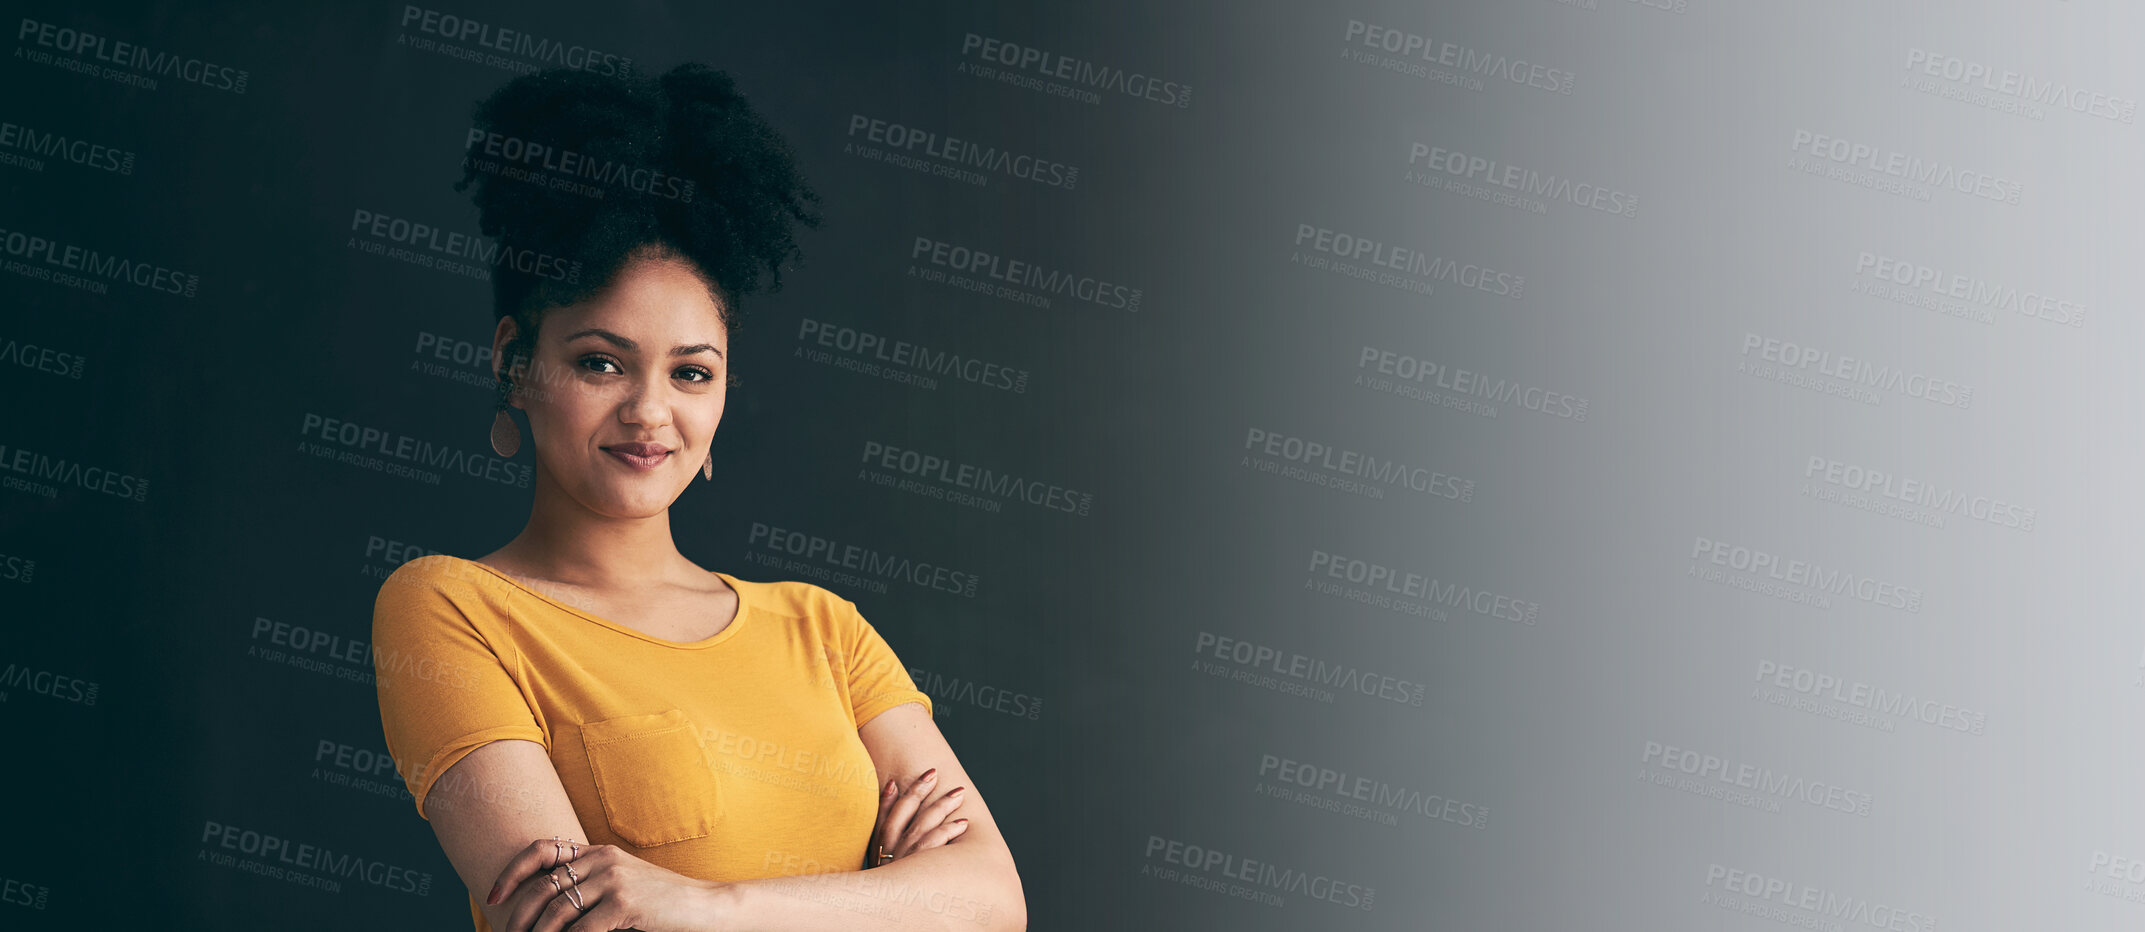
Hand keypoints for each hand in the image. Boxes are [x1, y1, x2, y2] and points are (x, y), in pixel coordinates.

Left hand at [487, 836, 724, 931]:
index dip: (511, 872)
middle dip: (517, 917)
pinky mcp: (625, 903)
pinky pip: (582, 930)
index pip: (540, 849)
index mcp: (598, 851)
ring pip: (557, 912)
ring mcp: (614, 880)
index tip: (493, 896)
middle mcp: (603, 860)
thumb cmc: (661, 903)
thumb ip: (589, 885)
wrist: (704, 907)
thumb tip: (545, 909)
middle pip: (542, 887)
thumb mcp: (621, 884)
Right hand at [864, 766, 969, 868]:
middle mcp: (888, 852)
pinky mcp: (919, 871)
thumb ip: (887, 847)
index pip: (882, 816)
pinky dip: (948, 830)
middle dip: (918, 790)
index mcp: (878, 851)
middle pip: (902, 813)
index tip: (896, 780)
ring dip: (941, 806)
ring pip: (922, 825)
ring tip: (958, 794)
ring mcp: (903, 860)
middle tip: (933, 773)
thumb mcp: (880, 872)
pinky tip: (963, 822)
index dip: (889, 796)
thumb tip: (892, 811)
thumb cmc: (890, 903)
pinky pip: (933, 843)